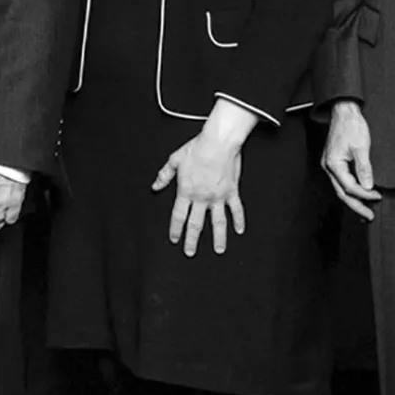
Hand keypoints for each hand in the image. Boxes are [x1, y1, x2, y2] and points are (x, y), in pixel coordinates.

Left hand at [153, 101, 254, 255]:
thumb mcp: (174, 160)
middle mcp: (202, 198)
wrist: (218, 142)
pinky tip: (239, 231)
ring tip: (219, 250)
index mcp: (186, 191)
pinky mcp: (232, 192)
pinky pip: (236, 209)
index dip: (176, 229)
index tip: (174, 240)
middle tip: (190, 252)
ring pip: (218, 222)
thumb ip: (164, 175)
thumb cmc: (196, 148)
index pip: (179, 216)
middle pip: (196, 224)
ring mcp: (218, 196)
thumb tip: (155, 186)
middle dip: (192, 240)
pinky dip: (239, 221)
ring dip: (218, 238)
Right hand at [321, 100, 378, 220]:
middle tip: (369, 216)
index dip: (365, 194)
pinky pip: (341, 181)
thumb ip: (364, 168)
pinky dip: (350, 190)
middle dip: (356, 205)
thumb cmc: (351, 126)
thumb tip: (368, 186)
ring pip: (340, 189)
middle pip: (342, 193)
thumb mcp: (361, 147)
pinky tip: (359, 194)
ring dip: (353, 200)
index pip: (349, 186)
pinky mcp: (335, 163)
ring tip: (364, 211)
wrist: (344, 112)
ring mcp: (330, 165)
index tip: (378, 197)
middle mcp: (329, 167)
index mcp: (333, 164)